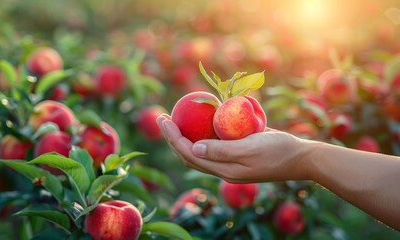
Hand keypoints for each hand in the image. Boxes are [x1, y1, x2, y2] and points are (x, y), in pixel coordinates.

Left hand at [156, 114, 315, 182]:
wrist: (301, 156)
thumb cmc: (278, 150)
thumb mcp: (250, 148)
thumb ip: (222, 151)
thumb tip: (193, 148)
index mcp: (224, 170)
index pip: (189, 154)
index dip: (173, 138)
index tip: (164, 120)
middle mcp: (223, 169)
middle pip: (189, 155)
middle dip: (173, 138)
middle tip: (163, 118)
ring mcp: (230, 163)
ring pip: (199, 152)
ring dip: (184, 137)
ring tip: (175, 120)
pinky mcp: (237, 154)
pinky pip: (213, 145)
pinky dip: (202, 135)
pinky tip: (200, 120)